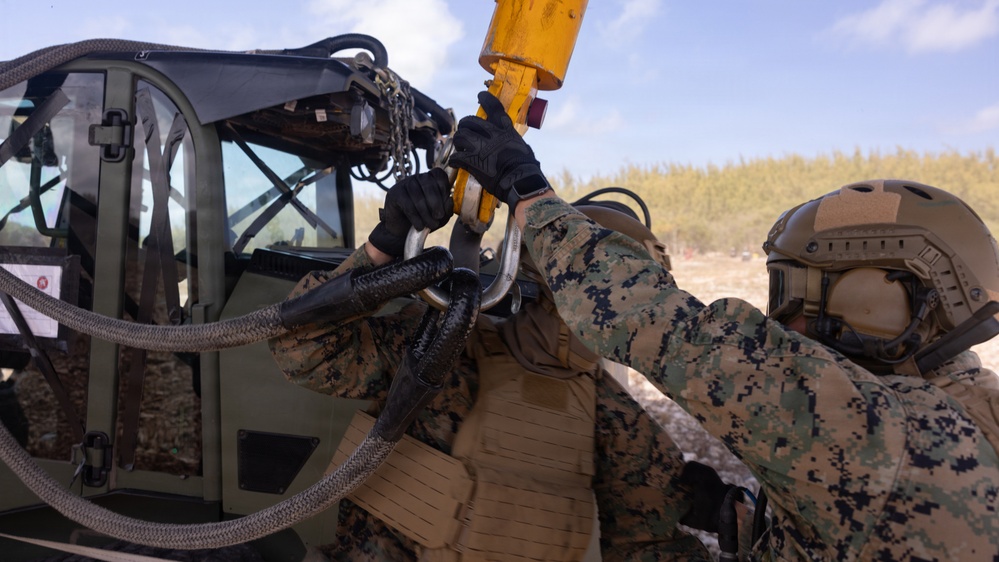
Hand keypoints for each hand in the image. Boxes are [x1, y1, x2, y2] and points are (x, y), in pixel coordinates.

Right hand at [368, 168, 452, 257]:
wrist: (402, 230)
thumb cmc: (423, 219)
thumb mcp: (439, 217)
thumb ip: (447, 210)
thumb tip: (449, 201)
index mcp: (431, 179)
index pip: (439, 175)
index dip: (444, 189)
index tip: (445, 204)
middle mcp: (417, 178)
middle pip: (429, 183)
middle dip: (436, 203)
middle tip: (438, 217)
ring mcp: (404, 184)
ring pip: (418, 196)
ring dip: (426, 214)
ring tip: (430, 225)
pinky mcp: (394, 194)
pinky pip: (407, 204)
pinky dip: (415, 217)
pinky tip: (419, 226)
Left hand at [448, 91, 550, 208]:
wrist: (520, 180)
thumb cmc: (526, 166)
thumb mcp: (522, 146)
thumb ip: (512, 140)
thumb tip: (512, 142)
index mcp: (505, 129)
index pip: (494, 107)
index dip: (486, 99)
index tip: (481, 95)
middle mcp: (491, 134)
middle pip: (470, 121)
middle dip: (465, 126)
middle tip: (466, 134)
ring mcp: (479, 146)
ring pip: (460, 136)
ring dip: (458, 142)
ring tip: (460, 149)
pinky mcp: (471, 160)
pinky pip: (455, 157)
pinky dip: (454, 160)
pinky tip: (456, 164)